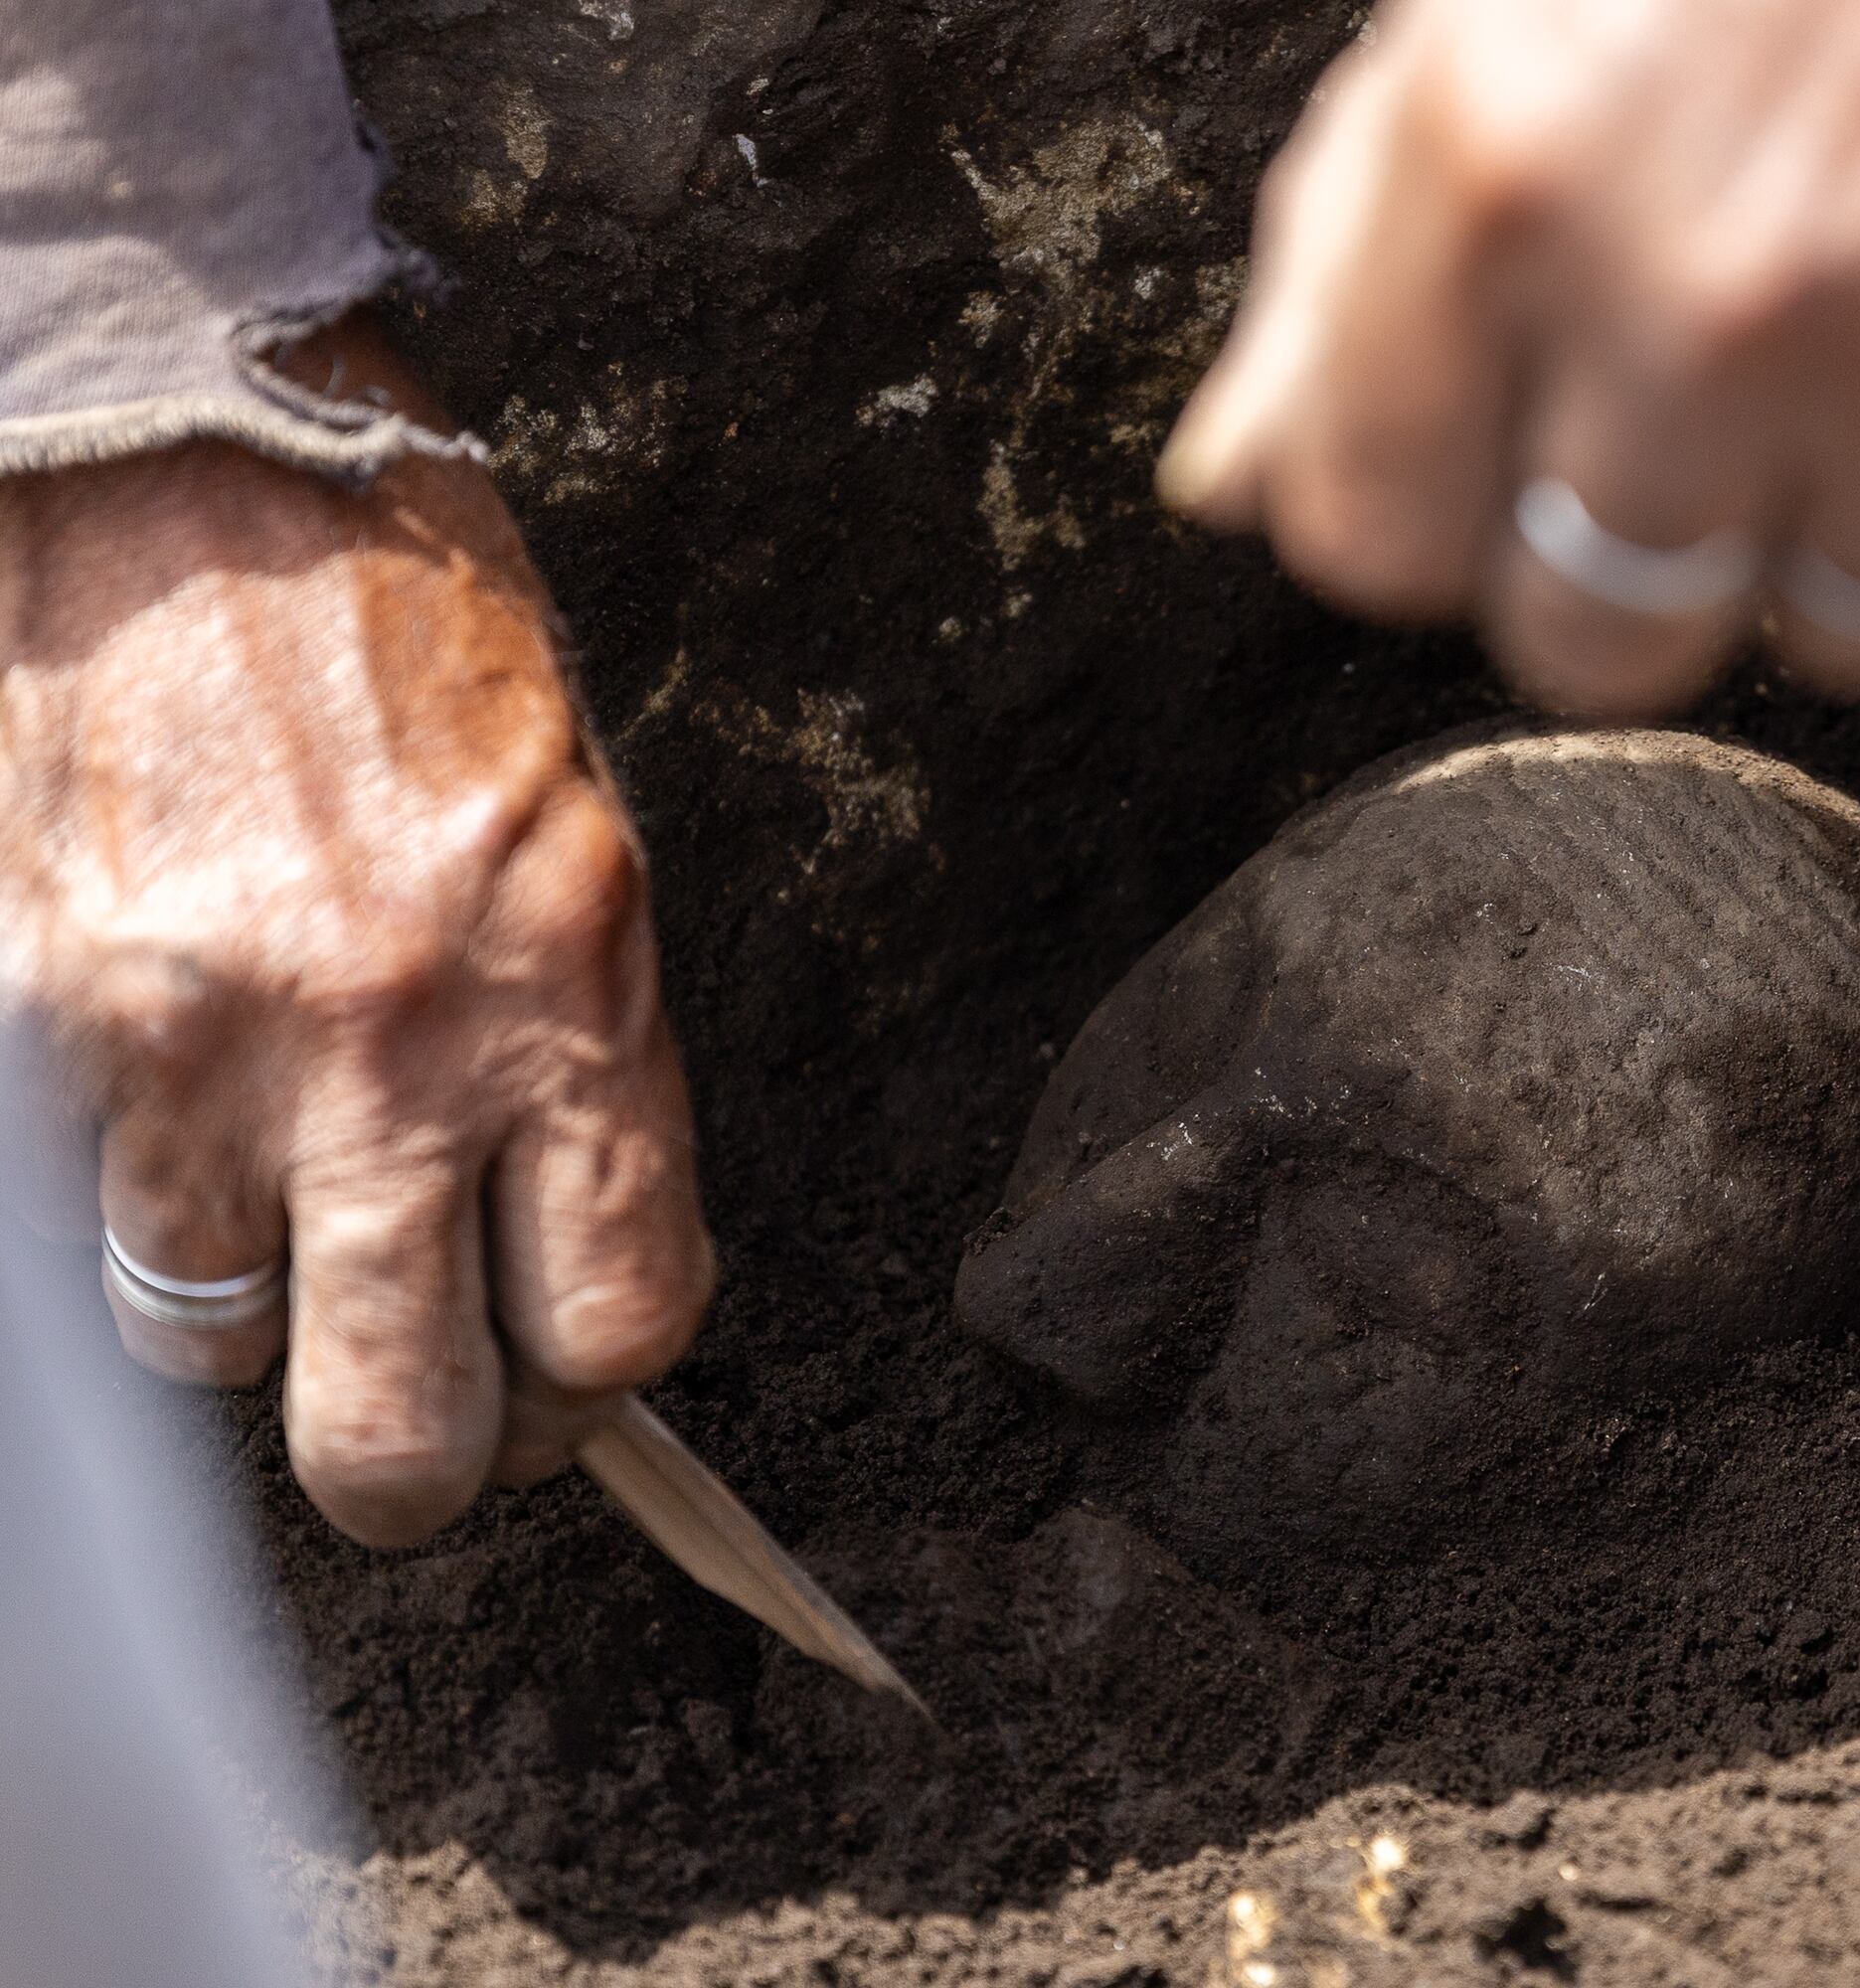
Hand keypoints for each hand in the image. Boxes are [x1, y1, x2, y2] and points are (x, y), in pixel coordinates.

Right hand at [0, 324, 712, 1545]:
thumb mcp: (576, 843)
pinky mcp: (30, 1017)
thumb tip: (565, 1273)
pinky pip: (64, 1222)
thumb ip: (579, 1065)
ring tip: (268, 1205)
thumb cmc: (414, 643)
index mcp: (567, 994)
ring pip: (203, 1352)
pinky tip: (150, 1106)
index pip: (617, 1325)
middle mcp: (385, 1045)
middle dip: (418, 1462)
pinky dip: (109, 1203)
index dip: (592, 1380)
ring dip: (244, 1314)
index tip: (561, 1360)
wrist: (194, 468)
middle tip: (418, 1408)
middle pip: (400, 1432)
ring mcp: (187, 1046)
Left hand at [1161, 0, 1859, 718]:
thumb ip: (1340, 258)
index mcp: (1498, 176)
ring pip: (1853, 633)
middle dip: (1627, 565)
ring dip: (1855, 524)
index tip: (1491, 446)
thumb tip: (1237, 487)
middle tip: (1693, 419)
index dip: (1431, 505)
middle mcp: (1704, 295)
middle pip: (1603, 648)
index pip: (1377, 543)